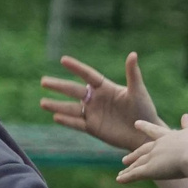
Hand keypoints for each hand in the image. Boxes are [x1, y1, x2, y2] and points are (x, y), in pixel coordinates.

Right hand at [39, 52, 160, 151]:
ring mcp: (93, 114)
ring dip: (57, 105)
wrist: (144, 134)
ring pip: (71, 108)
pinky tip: (55, 117)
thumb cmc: (144, 110)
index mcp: (106, 88)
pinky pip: (76, 123)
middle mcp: (96, 99)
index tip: (63, 60)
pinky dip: (66, 121)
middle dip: (58, 86)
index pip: (88, 75)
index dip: (76, 68)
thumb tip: (133, 54)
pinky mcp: (92, 128)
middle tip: (43, 81)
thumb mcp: (138, 91)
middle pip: (74, 91)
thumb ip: (132, 74)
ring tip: (43, 102)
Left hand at [118, 115, 187, 184]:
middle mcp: (159, 146)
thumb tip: (186, 116)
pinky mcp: (150, 170)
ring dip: (130, 168)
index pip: (156, 132)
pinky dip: (126, 178)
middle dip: (135, 154)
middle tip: (125, 158)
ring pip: (138, 164)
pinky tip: (119, 180)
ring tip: (122, 171)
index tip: (136, 123)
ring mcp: (154, 158)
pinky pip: (135, 175)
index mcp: (171, 137)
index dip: (146, 128)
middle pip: (144, 150)